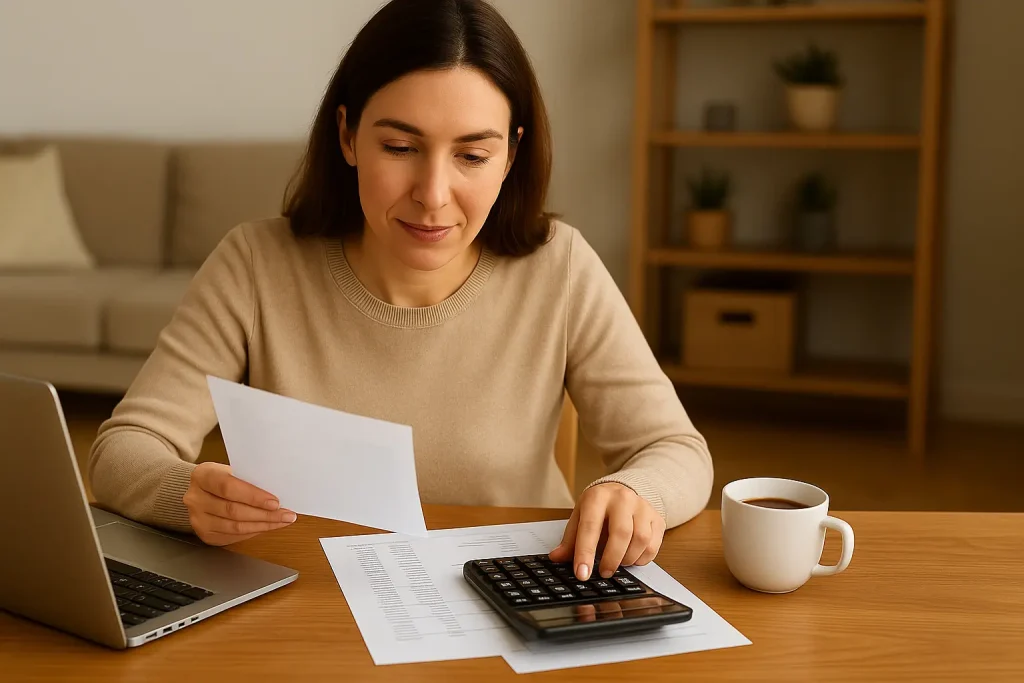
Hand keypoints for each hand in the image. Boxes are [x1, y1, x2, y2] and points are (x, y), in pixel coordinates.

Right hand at [183, 462, 296, 545]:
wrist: (202, 490)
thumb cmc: (223, 478)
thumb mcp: (232, 471)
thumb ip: (249, 480)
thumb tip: (278, 492)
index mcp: (202, 476)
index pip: (228, 487)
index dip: (253, 496)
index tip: (275, 502)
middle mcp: (195, 498)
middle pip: (233, 510)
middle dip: (264, 514)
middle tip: (285, 514)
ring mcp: (198, 518)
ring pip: (235, 527)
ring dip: (263, 525)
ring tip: (281, 521)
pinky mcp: (205, 534)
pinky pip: (233, 536)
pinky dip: (254, 531)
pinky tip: (267, 526)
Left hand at [548, 482, 665, 580]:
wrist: (622, 490)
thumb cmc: (599, 507)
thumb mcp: (580, 517)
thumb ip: (570, 539)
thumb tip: (556, 558)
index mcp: (597, 497)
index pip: (591, 526)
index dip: (585, 553)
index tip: (582, 574)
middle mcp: (622, 498)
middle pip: (621, 533)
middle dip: (611, 559)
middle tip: (604, 572)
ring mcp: (643, 507)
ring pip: (641, 539)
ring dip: (627, 559)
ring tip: (617, 563)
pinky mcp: (657, 518)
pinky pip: (654, 545)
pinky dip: (642, 558)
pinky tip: (631, 558)